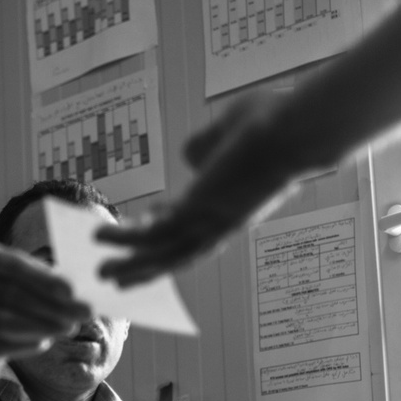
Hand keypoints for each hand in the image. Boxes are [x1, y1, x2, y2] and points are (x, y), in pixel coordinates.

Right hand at [0, 241, 89, 365]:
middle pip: (10, 295)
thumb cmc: (9, 285)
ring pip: (5, 322)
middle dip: (52, 305)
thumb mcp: (19, 272)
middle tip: (84, 312)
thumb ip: (43, 275)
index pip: (12, 265)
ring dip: (43, 326)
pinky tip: (46, 340)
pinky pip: (0, 346)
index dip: (43, 278)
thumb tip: (79, 291)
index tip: (72, 290)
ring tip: (70, 327)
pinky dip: (26, 344)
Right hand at [96, 92, 304, 286]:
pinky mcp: (199, 212)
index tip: (146, 223)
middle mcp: (224, 221)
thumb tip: (192, 157)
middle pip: (178, 255)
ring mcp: (212, 219)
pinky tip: (101, 236)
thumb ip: (208, 146)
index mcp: (234, 204)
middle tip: (119, 278)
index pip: (196, 228)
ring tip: (100, 274)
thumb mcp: (231, 132)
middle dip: (147, 267)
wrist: (299, 127)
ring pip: (164, 254)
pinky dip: (126, 239)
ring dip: (131, 266)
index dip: (169, 229)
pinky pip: (154, 234)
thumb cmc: (277, 122)